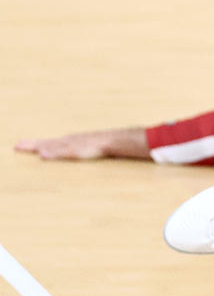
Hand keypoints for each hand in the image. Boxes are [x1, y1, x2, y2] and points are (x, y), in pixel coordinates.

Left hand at [15, 127, 149, 159]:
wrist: (116, 140)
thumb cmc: (105, 145)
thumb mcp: (90, 148)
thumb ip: (82, 150)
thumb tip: (73, 155)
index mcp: (70, 142)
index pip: (49, 142)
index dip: (35, 144)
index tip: (21, 145)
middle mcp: (69, 141)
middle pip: (47, 142)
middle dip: (31, 144)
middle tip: (16, 146)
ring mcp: (73, 145)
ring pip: (52, 145)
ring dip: (38, 146)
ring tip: (23, 148)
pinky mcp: (78, 150)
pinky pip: (63, 152)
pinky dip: (53, 152)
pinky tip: (44, 155)